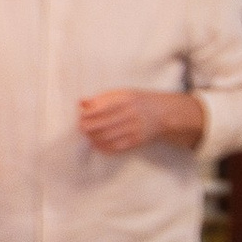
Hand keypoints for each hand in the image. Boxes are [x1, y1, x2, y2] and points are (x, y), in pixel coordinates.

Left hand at [78, 89, 203, 155]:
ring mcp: (134, 129)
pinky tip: (97, 144)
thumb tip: (81, 103)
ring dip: (93, 138)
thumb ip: (101, 98)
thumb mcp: (121, 93)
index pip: (100, 109)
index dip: (87, 115)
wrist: (161, 112)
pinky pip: (116, 147)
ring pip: (107, 137)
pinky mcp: (137, 140)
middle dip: (88, 128)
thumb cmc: (137, 101)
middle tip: (82, 128)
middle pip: (102, 125)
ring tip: (89, 136)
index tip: (80, 116)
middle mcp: (130, 114)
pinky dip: (103, 147)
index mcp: (125, 100)